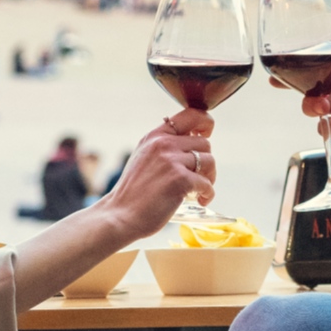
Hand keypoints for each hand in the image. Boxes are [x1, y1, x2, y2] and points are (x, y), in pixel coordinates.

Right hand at [98, 109, 215, 241]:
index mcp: (155, 136)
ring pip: (209, 161)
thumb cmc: (134, 192)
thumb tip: (195, 139)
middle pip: (205, 143)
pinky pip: (207, 184)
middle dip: (206, 162)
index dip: (206, 123)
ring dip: (209, 178)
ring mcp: (172, 161)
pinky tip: (199, 200)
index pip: (191, 115)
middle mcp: (164, 144)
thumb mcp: (144, 157)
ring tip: (198, 190)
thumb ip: (165, 146)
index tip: (205, 136)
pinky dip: (207, 194)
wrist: (120, 215)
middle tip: (199, 178)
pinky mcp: (180, 180)